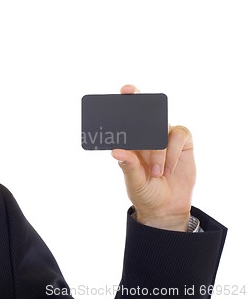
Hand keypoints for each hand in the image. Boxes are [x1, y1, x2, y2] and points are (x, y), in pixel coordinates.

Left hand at [111, 85, 194, 230]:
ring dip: (159, 150)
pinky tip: (168, 169)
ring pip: (162, 127)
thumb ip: (128, 166)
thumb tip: (116, 151)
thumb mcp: (134, 181)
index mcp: (131, 141)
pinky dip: (173, 153)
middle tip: (131, 93)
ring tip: (156, 173)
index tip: (124, 91)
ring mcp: (165, 137)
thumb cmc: (145, 192)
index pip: (129, 117)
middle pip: (148, 110)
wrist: (166, 208)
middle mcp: (147, 135)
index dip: (128, 101)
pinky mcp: (183, 143)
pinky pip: (179, 136)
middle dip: (142, 101)